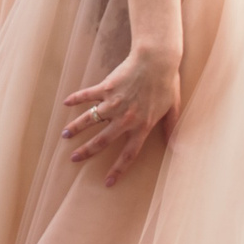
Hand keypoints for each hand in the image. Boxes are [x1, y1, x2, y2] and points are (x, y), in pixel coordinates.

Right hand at [61, 44, 180, 187]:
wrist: (156, 60)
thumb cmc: (166, 83)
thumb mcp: (173, 108)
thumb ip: (172, 128)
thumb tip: (178, 149)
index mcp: (142, 126)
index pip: (129, 154)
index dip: (118, 170)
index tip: (108, 182)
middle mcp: (126, 118)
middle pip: (102, 141)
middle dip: (87, 151)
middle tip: (73, 158)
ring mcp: (114, 103)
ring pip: (90, 120)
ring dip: (76, 128)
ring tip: (65, 135)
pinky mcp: (106, 88)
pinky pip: (87, 96)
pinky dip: (76, 99)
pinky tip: (66, 103)